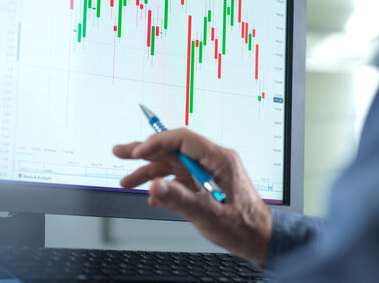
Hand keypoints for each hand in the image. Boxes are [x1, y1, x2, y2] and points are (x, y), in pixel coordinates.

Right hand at [113, 128, 271, 265]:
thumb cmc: (243, 226)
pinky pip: (178, 178)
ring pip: (172, 164)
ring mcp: (207, 172)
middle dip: (145, 151)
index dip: (158, 142)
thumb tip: (154, 187)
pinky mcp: (203, 183)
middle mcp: (212, 161)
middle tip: (120, 151)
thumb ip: (181, 200)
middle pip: (174, 149)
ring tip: (126, 180)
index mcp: (219, 160)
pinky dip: (163, 186)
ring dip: (148, 172)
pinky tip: (151, 198)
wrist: (258, 238)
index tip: (138, 153)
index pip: (184, 140)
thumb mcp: (210, 215)